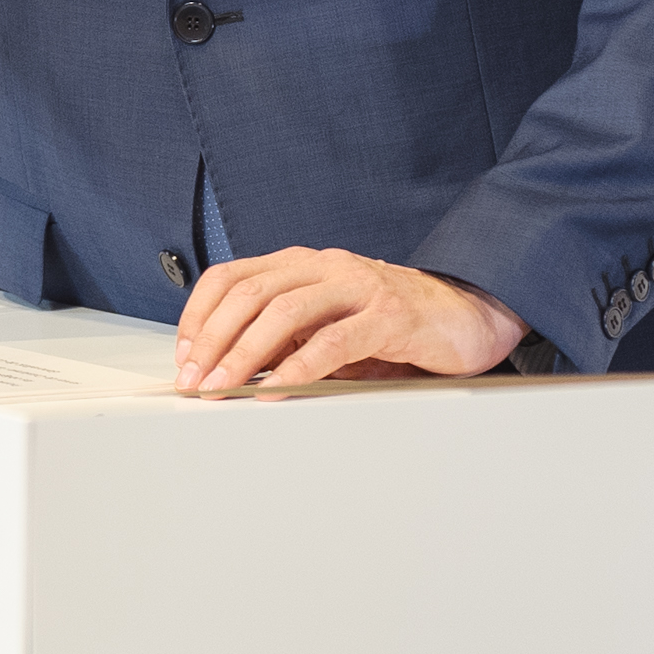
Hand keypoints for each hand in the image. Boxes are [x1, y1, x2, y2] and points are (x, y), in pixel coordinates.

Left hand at [171, 249, 524, 393]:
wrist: (470, 314)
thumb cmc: (394, 324)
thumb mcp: (329, 327)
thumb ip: (286, 339)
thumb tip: (229, 370)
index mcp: (304, 264)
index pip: (231, 277)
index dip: (198, 315)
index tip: (183, 357)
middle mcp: (326, 266)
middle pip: (249, 293)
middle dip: (212, 339)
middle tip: (194, 380)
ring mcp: (359, 286)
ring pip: (284, 312)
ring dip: (244, 354)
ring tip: (223, 387)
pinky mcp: (389, 315)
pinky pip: (333, 341)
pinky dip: (298, 367)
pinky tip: (277, 389)